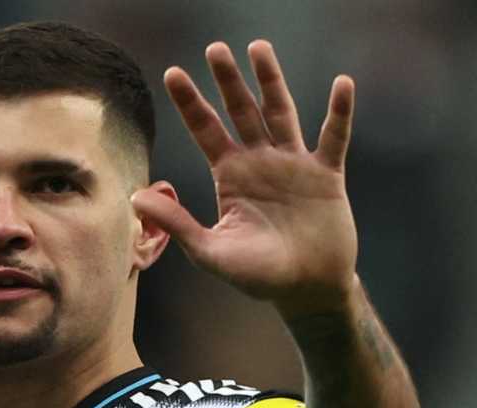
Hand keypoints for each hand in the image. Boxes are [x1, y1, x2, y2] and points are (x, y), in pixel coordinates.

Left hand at [132, 41, 358, 318]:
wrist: (306, 291)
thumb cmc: (258, 275)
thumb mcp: (210, 251)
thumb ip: (176, 222)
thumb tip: (134, 197)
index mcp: (230, 175)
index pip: (205, 130)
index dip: (190, 103)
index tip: (172, 73)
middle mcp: (260, 161)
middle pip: (241, 111)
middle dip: (228, 81)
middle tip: (215, 49)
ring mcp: (294, 164)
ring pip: (280, 112)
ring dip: (271, 81)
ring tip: (259, 48)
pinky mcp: (326, 175)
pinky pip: (333, 138)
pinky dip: (339, 113)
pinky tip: (342, 85)